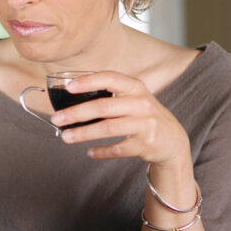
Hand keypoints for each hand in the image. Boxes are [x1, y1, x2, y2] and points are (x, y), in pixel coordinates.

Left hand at [50, 71, 189, 167]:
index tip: (69, 87)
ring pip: (108, 128)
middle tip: (58, 119)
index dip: (89, 81)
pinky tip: (90, 152)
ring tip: (66, 137)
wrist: (172, 140)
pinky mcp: (146, 144)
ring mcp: (145, 124)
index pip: (110, 78)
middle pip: (104, 107)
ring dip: (84, 133)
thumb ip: (111, 94)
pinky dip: (102, 152)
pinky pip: (118, 149)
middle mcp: (142, 103)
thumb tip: (72, 96)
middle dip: (77, 113)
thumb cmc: (144, 116)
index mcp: (135, 87)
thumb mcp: (133, 98)